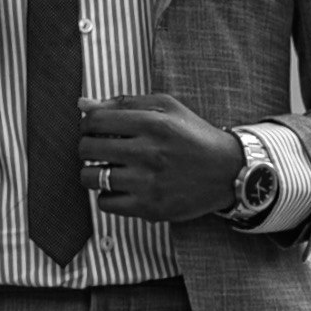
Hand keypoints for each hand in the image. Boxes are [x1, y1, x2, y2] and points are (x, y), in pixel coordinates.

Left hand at [76, 95, 248, 225]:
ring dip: (93, 172)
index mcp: (152, 123)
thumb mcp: (167, 108)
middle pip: (88, 148)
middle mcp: (148, 152)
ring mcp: (148, 182)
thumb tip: (82, 104)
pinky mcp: (150, 208)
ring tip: (107, 168)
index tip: (94, 129)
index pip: (95, 120)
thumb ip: (124, 103)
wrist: (228, 171)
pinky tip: (120, 187)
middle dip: (87, 146)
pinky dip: (107, 195)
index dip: (87, 124)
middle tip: (99, 149)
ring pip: (91, 177)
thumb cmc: (194, 135)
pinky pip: (105, 203)